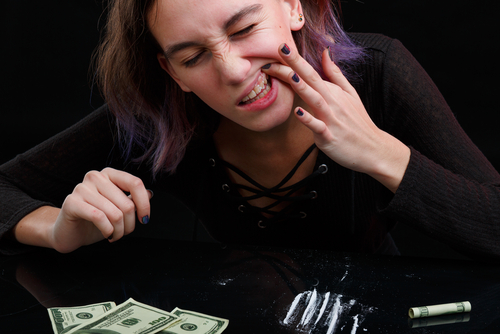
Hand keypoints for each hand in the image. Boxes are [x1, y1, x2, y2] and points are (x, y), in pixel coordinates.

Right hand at [50, 168, 150, 252]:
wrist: (70, 233)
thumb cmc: (96, 220)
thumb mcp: (119, 209)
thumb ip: (132, 200)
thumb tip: (150, 194)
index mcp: (109, 174)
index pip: (135, 183)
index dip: (144, 204)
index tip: (145, 219)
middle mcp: (95, 177)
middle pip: (127, 204)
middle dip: (130, 224)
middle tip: (124, 232)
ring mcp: (82, 188)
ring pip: (115, 214)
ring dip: (119, 231)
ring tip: (115, 235)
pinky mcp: (71, 202)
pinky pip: (100, 217)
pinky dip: (108, 230)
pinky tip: (107, 234)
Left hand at [262, 44, 409, 191]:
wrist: (374, 149)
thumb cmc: (358, 122)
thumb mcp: (350, 94)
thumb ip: (335, 74)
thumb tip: (325, 52)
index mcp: (333, 92)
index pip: (311, 72)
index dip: (296, 60)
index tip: (281, 46)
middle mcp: (332, 103)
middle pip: (311, 81)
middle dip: (296, 65)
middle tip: (281, 49)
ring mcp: (331, 119)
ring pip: (315, 100)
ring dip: (303, 88)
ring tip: (290, 75)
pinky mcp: (330, 137)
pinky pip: (318, 127)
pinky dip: (309, 120)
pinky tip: (297, 112)